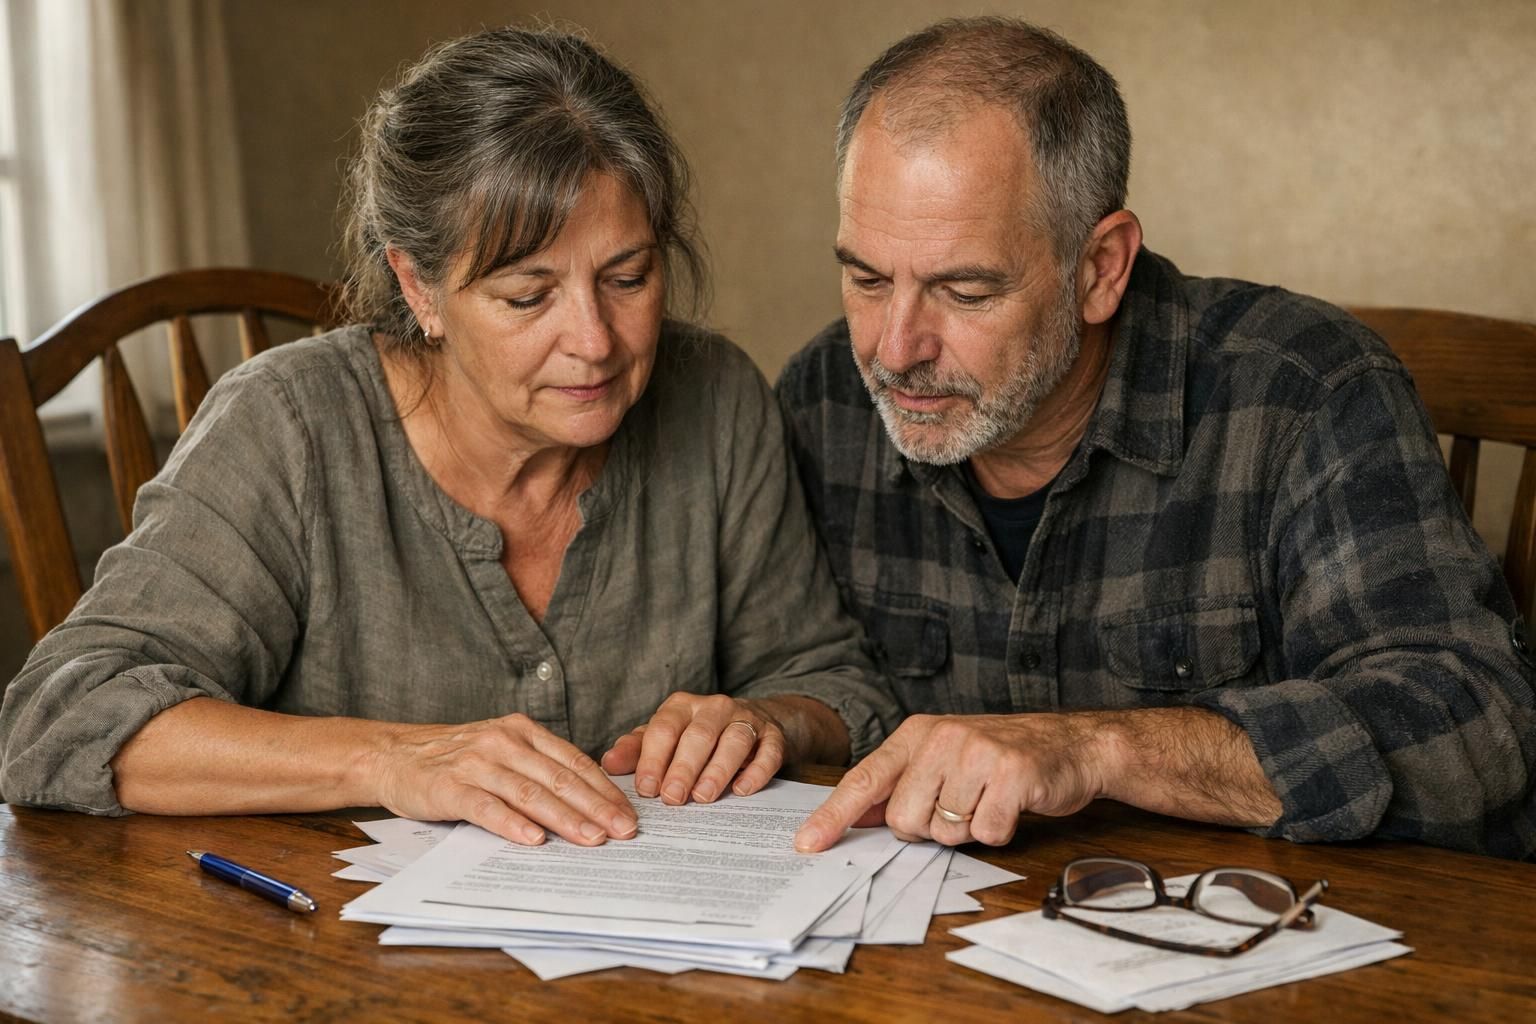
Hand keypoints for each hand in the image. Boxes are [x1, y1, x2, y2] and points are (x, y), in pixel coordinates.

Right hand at [372, 713, 637, 847]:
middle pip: (558, 777)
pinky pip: (487, 807)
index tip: (628, 813)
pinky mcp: (450, 787)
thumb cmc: (455, 758)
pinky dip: (513, 824)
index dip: (603, 788)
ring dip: (564, 819)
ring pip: (529, 792)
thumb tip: (589, 799)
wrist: (393, 755)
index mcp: (522, 730)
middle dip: (596, 807)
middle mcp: (503, 741)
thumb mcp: (501, 750)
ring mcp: (476, 763)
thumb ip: (537, 767)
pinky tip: (534, 840)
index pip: (573, 760)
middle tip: (623, 831)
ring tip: (592, 839)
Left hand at [600, 693, 785, 804]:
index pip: (664, 729)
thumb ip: (636, 750)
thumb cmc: (699, 736)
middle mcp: (714, 707)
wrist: (757, 722)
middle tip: (672, 799)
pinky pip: (767, 752)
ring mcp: (747, 720)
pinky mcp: (773, 736)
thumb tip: (608, 764)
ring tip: (704, 796)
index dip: (653, 760)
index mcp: (682, 707)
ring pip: (733, 741)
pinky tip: (742, 789)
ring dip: (717, 770)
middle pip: (698, 736)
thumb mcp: (665, 739)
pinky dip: (756, 771)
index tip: (647, 789)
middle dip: (683, 768)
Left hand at [793, 713, 1107, 850]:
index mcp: (917, 733)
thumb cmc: (1002, 757)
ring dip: (967, 830)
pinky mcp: (1011, 773)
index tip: (806, 844)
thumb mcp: (944, 759)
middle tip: (960, 807)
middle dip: (929, 829)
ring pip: (944, 830)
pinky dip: (999, 831)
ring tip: (987, 801)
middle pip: (904, 819)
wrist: (1072, 744)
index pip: (865, 779)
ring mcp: (976, 753)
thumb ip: (902, 784)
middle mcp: (941, 737)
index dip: (834, 815)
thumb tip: (857, 816)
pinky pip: (985, 833)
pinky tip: (1011, 805)